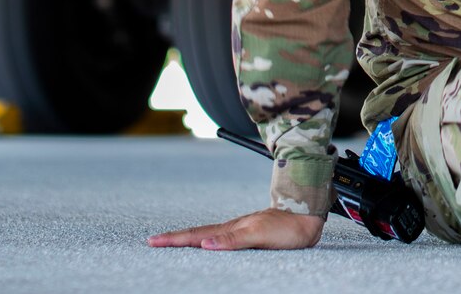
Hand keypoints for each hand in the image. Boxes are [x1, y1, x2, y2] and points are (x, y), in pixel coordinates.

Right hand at [148, 208, 325, 250]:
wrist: (308, 216)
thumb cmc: (287, 228)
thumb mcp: (261, 235)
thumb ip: (234, 239)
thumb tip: (205, 245)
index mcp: (231, 229)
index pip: (197, 235)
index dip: (175, 239)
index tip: (154, 241)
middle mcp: (232, 228)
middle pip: (197, 233)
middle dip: (174, 238)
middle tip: (153, 241)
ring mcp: (239, 229)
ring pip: (207, 234)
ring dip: (187, 238)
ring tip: (171, 241)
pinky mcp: (247, 232)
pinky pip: (219, 237)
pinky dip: (205, 240)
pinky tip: (205, 243)